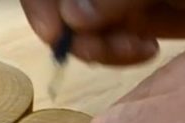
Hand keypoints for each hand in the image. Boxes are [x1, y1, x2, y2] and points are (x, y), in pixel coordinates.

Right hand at [21, 0, 184, 64]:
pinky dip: (115, 56)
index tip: (55, 35)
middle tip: (106, 49)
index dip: (40, 9)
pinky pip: (99, 47)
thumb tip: (73, 20)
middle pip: (55, 13)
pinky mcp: (119, 23)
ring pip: (75, 34)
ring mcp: (103, 2)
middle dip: (77, 36)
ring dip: (99, 50)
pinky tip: (145, 48)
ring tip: (136, 48)